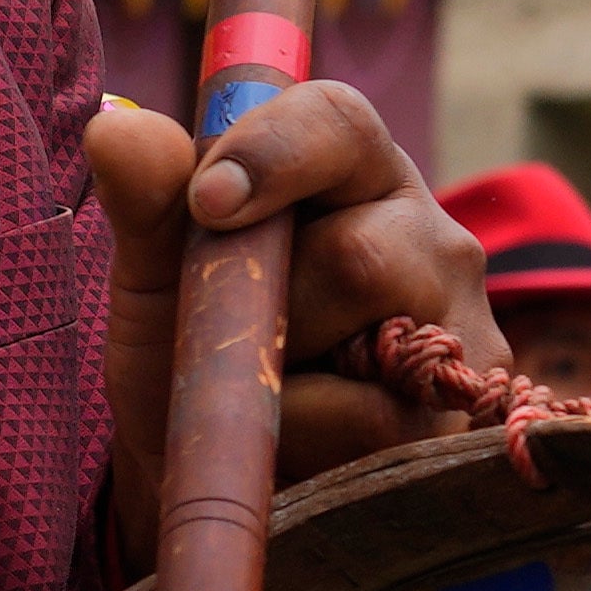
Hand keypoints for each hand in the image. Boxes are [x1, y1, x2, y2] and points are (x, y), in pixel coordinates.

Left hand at [86, 85, 500, 550]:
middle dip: (273, 310)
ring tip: (273, 388)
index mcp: (356, 173)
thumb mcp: (155, 276)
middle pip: (361, 258)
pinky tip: (307, 436)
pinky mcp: (472, 411)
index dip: (273, 154)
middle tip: (236, 335)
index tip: (207, 204)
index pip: (337, 124)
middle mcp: (432, 237)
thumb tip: (119, 130)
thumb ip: (146, 202)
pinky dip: (313, 437)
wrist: (219, 465)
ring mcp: (465, 325)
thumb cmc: (194, 349)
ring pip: (380, 351)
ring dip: (288, 384)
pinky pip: (381, 423)